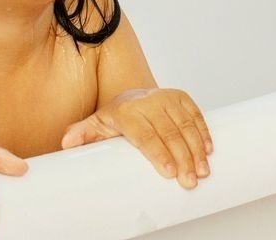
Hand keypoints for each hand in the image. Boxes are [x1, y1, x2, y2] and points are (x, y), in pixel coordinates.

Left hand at [61, 88, 211, 188]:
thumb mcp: (98, 125)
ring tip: (202, 171)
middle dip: (182, 158)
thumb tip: (66, 143)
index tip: (169, 173)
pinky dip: (204, 131)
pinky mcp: (181, 97)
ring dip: (197, 148)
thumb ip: (83, 134)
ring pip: (185, 125)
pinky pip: (195, 114)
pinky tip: (209, 150)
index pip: (146, 134)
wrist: (132, 96)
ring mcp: (166, 97)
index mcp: (128, 110)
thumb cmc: (116, 117)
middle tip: (190, 180)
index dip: (159, 153)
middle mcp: (148, 101)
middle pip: (169, 132)